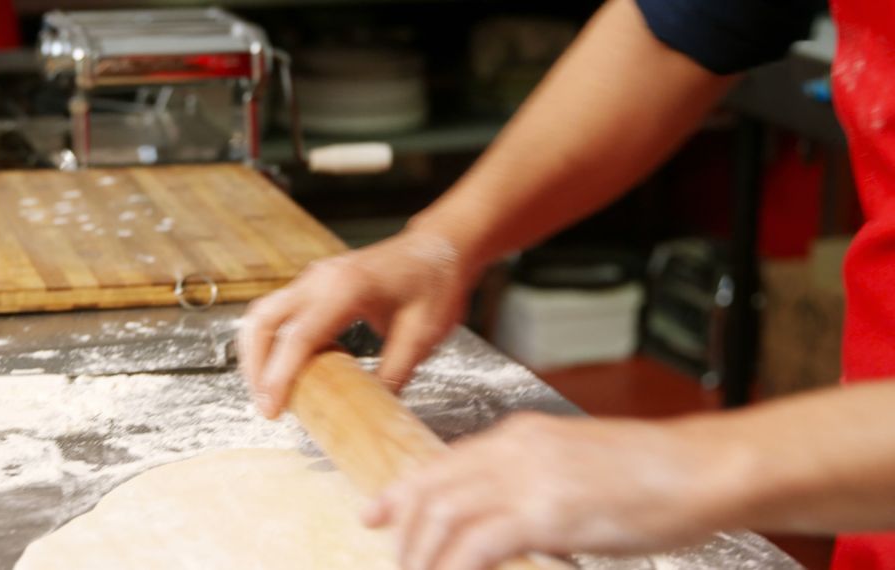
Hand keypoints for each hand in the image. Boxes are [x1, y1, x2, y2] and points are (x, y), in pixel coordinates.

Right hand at [239, 230, 473, 417]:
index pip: (298, 336)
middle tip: (265, 406)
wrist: (439, 247)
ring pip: (264, 314)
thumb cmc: (435, 284)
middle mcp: (320, 278)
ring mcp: (313, 278)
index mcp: (346, 288)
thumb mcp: (423, 335)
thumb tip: (370, 411)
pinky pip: (279, 311)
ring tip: (268, 391)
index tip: (271, 410)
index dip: (279, 376)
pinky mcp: (313, 284)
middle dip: (255, 366)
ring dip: (257, 353)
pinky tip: (284, 369)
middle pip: (264, 321)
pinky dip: (271, 341)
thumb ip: (394, 373)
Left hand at [363, 413, 752, 569]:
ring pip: (442, 519)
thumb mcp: (579, 467)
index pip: (442, 463)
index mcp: (521, 435)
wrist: (701, 469)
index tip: (376, 513)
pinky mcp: (544, 512)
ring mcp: (527, 479)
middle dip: (403, 532)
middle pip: (431, 490)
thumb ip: (537, 486)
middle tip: (397, 564)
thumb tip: (508, 522)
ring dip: (423, 558)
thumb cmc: (654, 474)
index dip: (401, 491)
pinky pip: (474, 547)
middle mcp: (514, 449)